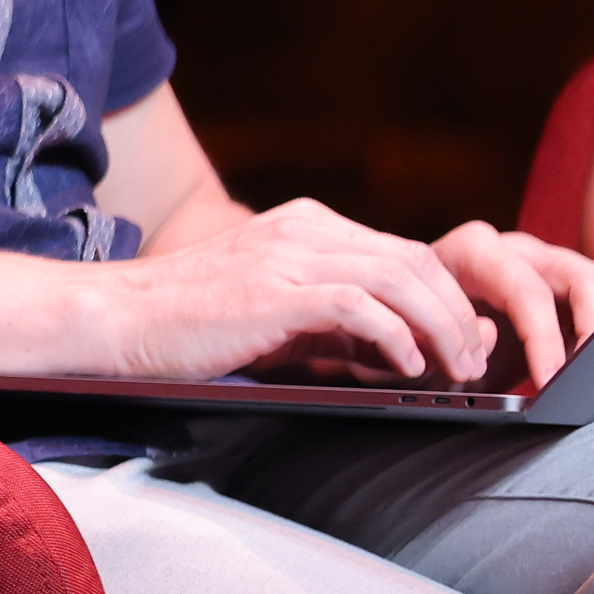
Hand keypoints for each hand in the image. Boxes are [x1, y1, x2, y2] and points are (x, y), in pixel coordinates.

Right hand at [92, 198, 512, 386]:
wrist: (118, 317)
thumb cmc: (189, 322)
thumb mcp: (274, 309)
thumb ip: (335, 318)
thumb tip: (405, 347)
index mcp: (305, 225)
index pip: (403, 251)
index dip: (447, 298)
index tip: (464, 343)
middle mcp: (303, 229)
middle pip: (415, 260)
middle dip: (457, 314)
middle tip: (475, 361)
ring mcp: (288, 255)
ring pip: (399, 280)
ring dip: (440, 329)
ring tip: (453, 369)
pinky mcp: (274, 291)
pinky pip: (360, 307)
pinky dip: (395, 338)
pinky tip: (404, 367)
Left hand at [427, 222, 593, 386]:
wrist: (425, 324)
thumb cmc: (423, 334)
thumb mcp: (423, 344)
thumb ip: (448, 341)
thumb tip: (492, 336)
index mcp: (472, 251)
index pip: (523, 289)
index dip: (542, 337)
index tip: (550, 380)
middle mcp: (515, 248)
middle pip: (578, 276)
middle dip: (593, 329)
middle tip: (590, 377)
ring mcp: (547, 259)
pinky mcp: (572, 279)